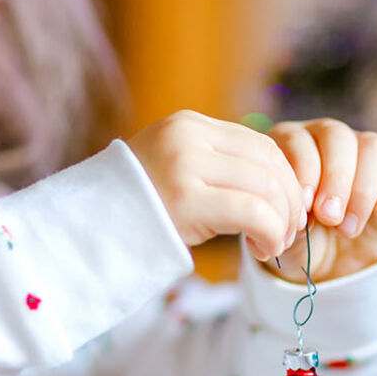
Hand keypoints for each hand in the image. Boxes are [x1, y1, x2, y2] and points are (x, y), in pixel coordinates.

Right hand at [127, 111, 306, 260]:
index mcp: (188, 126)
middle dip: (290, 201)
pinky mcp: (185, 198)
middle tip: (291, 232)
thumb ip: (216, 167)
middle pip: (269, 162)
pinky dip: (270, 233)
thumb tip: (275, 183)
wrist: (85, 231)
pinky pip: (252, 211)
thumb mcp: (177, 174)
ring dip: (282, 221)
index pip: (260, 143)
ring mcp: (185, 164)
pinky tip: (263, 249)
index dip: (287, 178)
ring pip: (266, 187)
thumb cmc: (136, 212)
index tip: (291, 209)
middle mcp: (188, 137)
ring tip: (276, 244)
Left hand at [261, 118, 376, 282]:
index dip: (303, 168)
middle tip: (329, 217)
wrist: (333, 265)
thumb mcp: (286, 237)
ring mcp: (366, 153)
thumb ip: (285, 221)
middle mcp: (328, 140)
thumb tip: (295, 215)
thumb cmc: (301, 242)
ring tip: (349, 229)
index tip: (305, 205)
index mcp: (291, 146)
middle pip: (337, 136)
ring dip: (363, 189)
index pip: (296, 138)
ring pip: (374, 146)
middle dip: (335, 178)